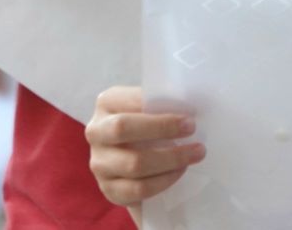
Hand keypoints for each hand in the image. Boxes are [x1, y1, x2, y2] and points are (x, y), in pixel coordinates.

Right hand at [86, 86, 204, 218]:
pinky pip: (136, 189)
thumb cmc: (147, 123)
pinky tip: (179, 172)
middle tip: (192, 130)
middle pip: (123, 128)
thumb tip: (191, 106)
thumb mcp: (149, 107)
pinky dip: (162, 182)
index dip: (157, 109)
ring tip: (195, 154)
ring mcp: (99, 163)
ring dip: (170, 159)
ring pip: (133, 163)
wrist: (133, 157)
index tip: (189, 117)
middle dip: (162, 129)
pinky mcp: (107, 189)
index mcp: (107, 102)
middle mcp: (96, 131)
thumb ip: (161, 104)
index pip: (130, 102)